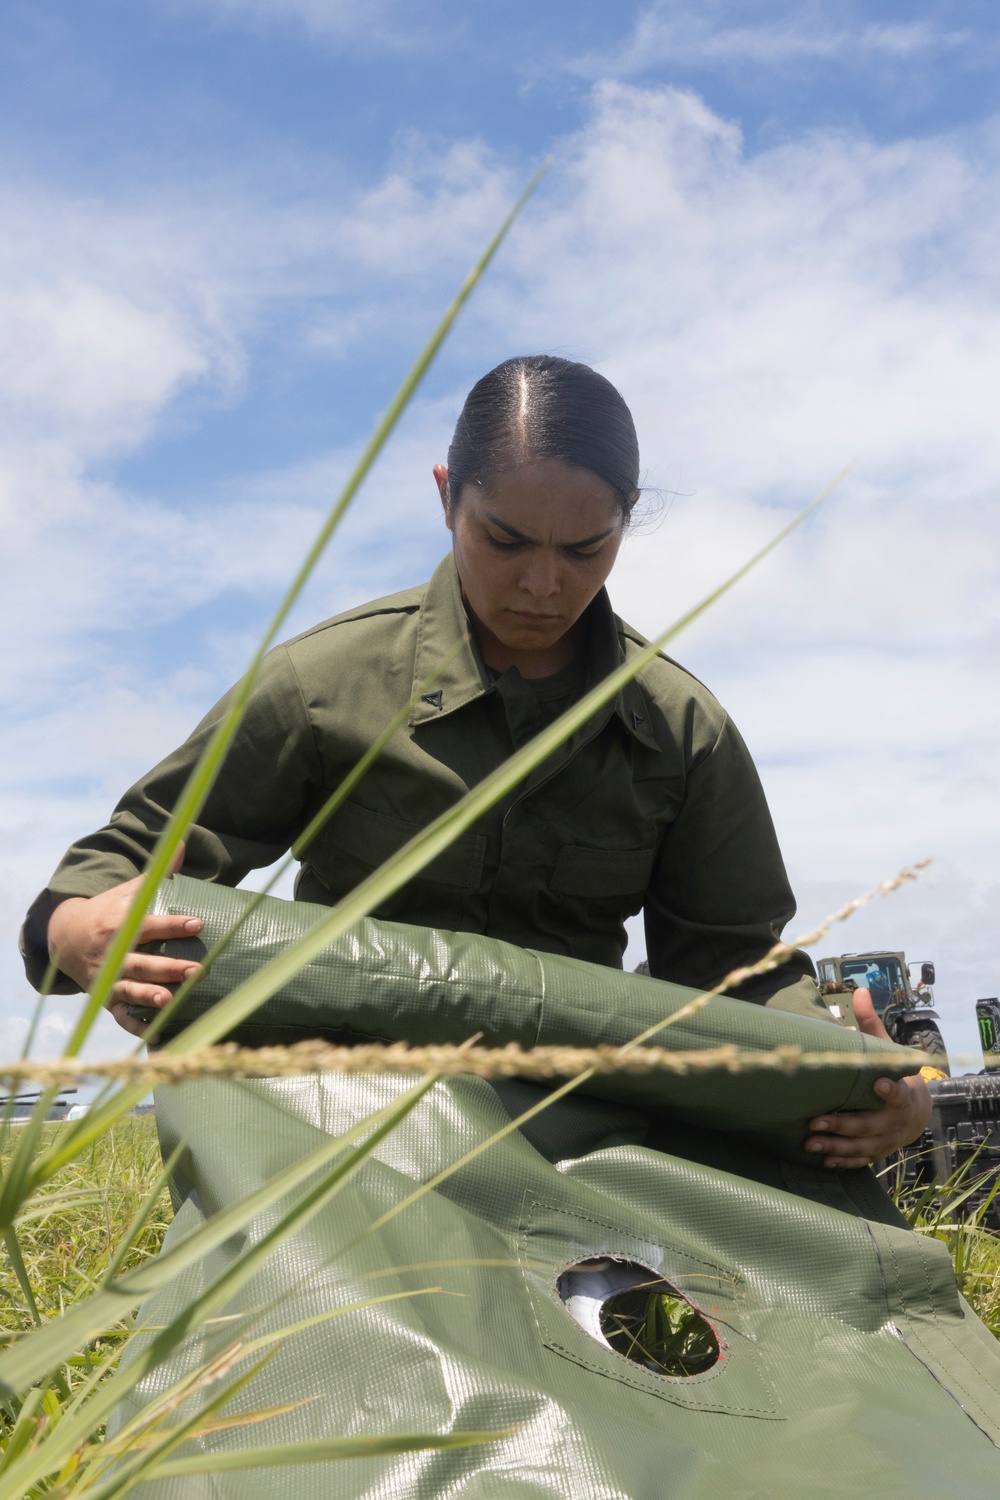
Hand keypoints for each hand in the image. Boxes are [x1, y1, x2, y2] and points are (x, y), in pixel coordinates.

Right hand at [47, 844, 202, 1037]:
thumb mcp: (125, 891)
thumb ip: (156, 875)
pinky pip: (120, 1016)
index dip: (171, 925)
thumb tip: (181, 844)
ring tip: (171, 1003)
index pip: (148, 925)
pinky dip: (136, 1027)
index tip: (197, 925)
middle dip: (169, 968)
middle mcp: (111, 954)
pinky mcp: (106, 998)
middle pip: (142, 962)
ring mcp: (107, 979)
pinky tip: (158, 1035)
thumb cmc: (106, 912)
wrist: (65, 939)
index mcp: (118, 925)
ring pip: (130, 990)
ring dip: (150, 997)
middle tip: (198, 971)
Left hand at [804, 985, 932, 1167]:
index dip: (889, 1090)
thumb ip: (872, 1024)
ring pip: (860, 1146)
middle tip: (814, 1122)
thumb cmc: (895, 1074)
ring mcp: (886, 1139)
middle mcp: (894, 1120)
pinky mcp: (878, 1151)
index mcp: (901, 1094)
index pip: (898, 1094)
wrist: (916, 1112)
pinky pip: (861, 1159)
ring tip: (809, 1143)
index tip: (878, 1084)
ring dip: (835, 1146)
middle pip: (868, 1125)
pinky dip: (844, 1161)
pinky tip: (824, 1159)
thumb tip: (860, 990)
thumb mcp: (889, 1049)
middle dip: (841, 1125)